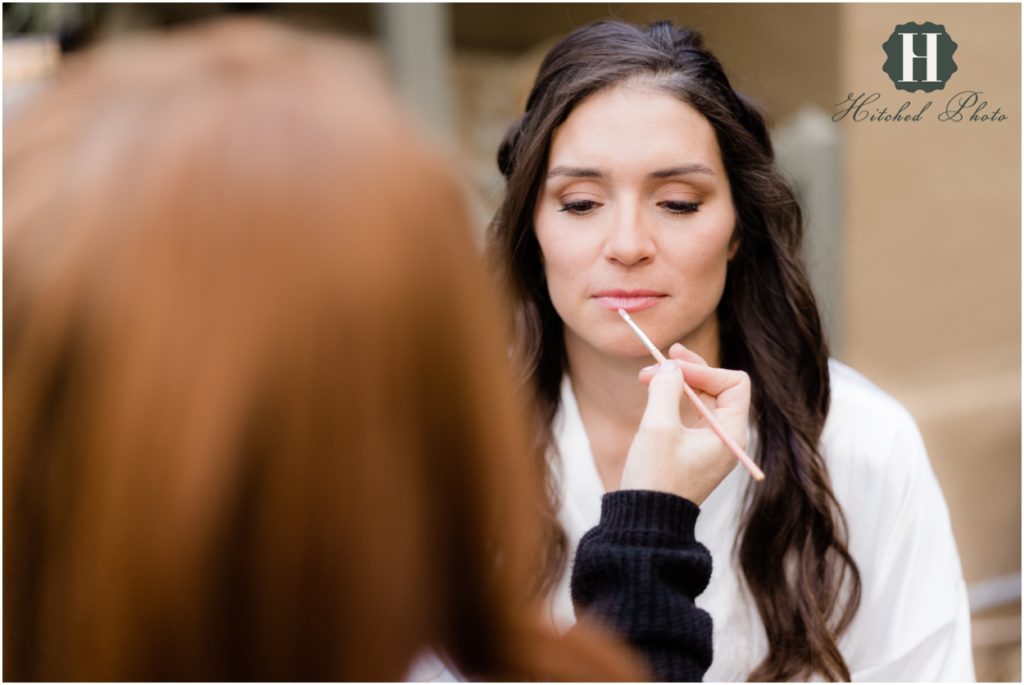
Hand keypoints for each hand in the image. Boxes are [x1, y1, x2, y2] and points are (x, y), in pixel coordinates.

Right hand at [619, 343, 751, 504]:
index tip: (673, 366)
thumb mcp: (659, 427)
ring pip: (702, 400)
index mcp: (731, 435)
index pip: (733, 384)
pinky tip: (653, 395)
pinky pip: (691, 416)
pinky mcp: (694, 452)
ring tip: (647, 377)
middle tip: (659, 358)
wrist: (645, 522)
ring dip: (677, 384)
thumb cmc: (656, 478)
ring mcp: (712, 446)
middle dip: (688, 371)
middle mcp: (728, 439)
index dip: (704, 368)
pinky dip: (673, 401)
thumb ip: (667, 389)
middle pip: (718, 388)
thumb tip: (671, 366)